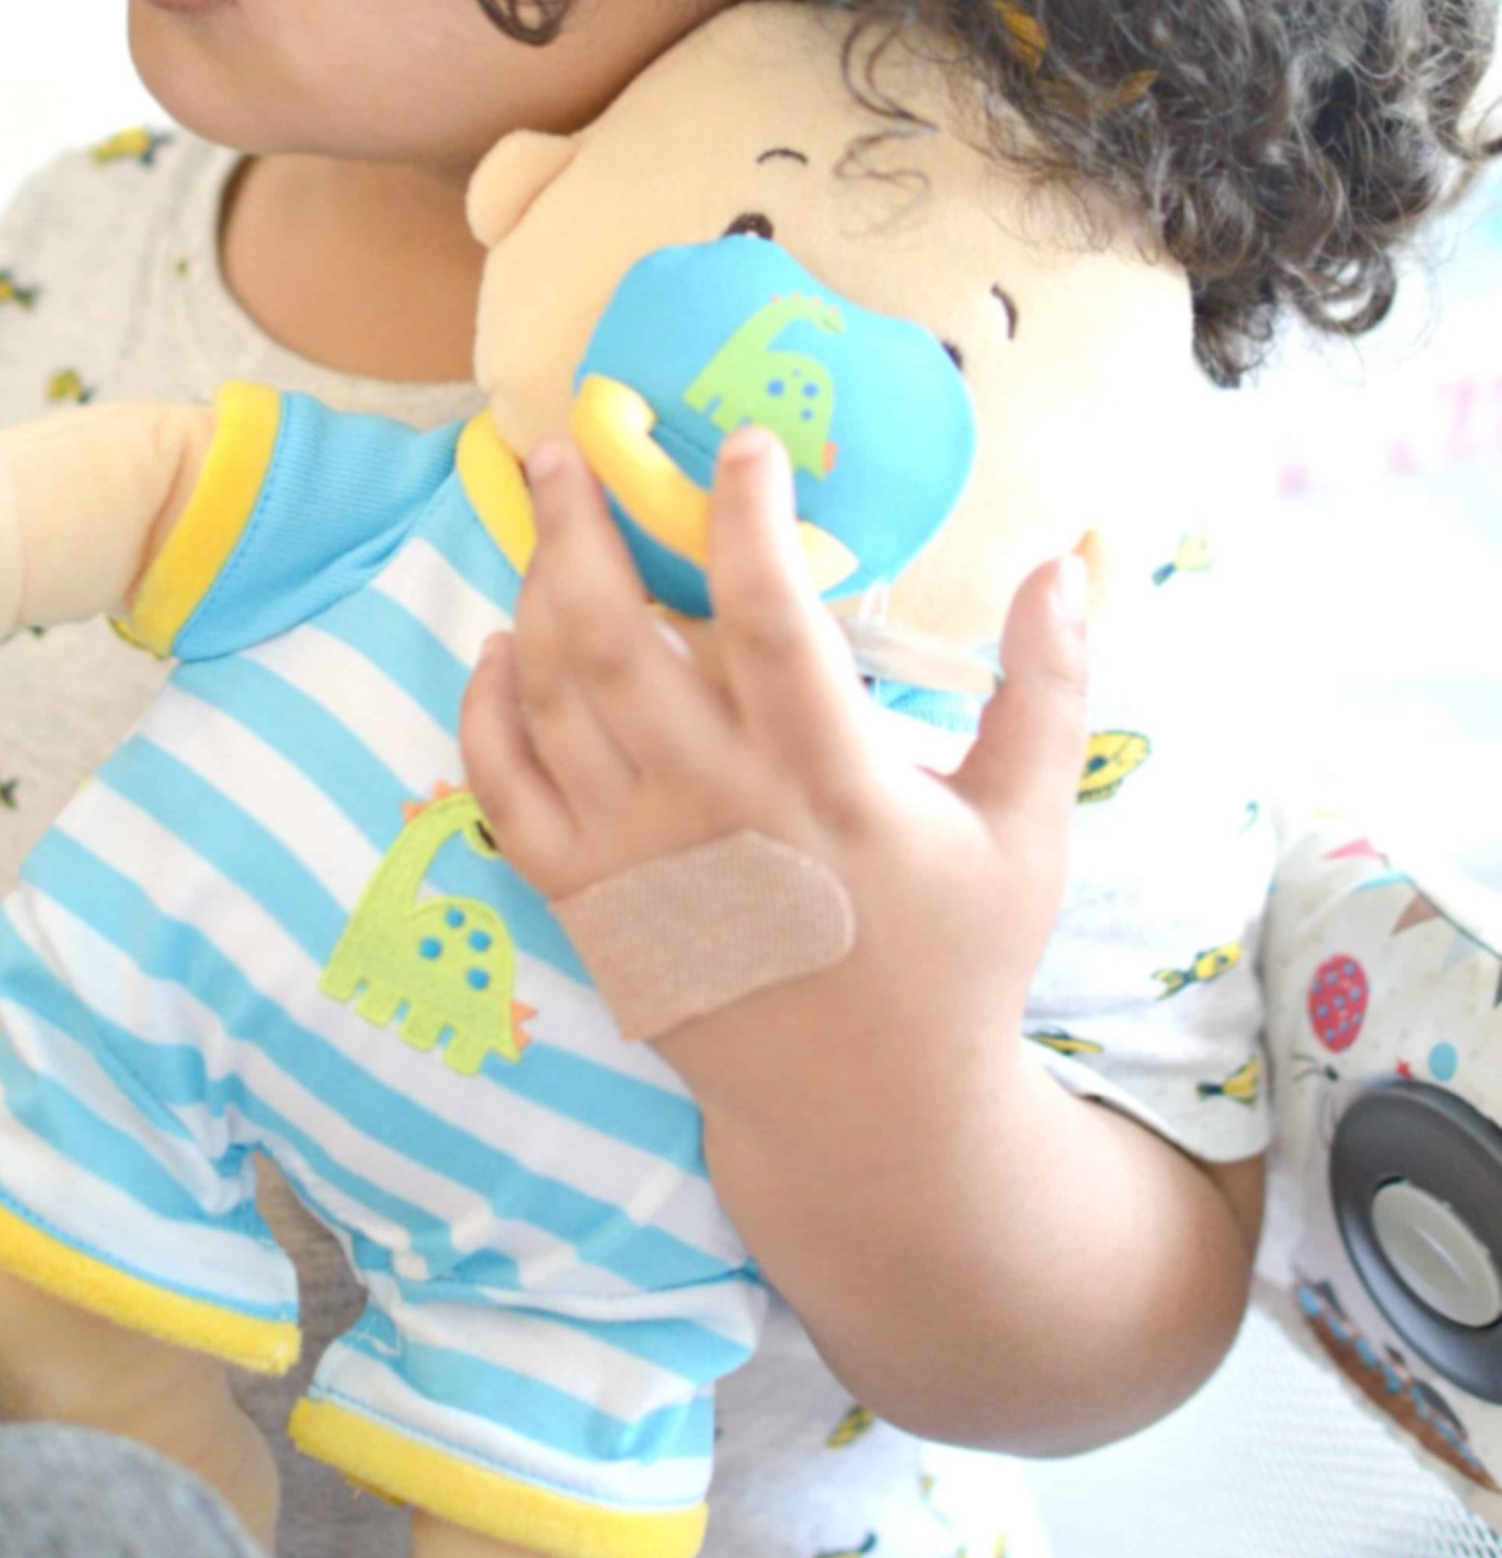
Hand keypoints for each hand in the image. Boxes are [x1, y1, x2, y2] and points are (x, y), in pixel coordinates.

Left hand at [459, 426, 1091, 1083]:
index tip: (745, 444)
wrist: (867, 1114)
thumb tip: (1068, 564)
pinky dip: (488, 710)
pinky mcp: (589, 906)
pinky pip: (504, 791)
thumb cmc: (955, 959)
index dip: (745, 514)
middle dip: (580, 524)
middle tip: (570, 446)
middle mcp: (718, 810)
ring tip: (542, 514)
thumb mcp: (1030, 830)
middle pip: (616, 637)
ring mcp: (638, 860)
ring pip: (553, 698)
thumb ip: (1048, 692)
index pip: (767, 614)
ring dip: (533, 591)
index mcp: (832, 781)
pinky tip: (500, 648)